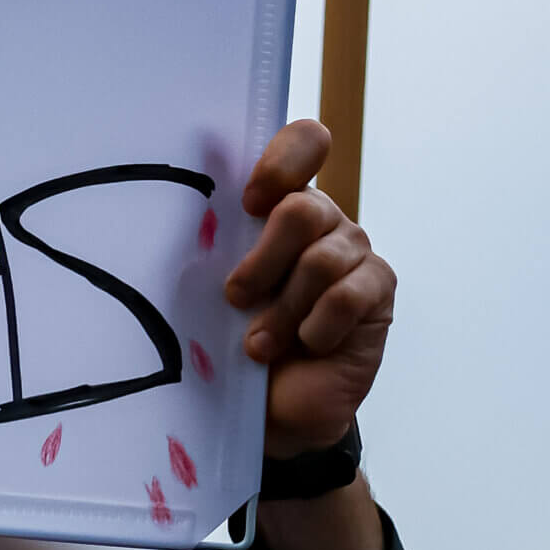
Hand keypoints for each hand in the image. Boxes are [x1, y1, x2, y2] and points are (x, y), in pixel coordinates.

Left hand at [224, 120, 395, 457]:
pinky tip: (305, 345)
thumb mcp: (209, 284)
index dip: (284, 162)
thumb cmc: (230, 335)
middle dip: (264, 259)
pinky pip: (350, 295)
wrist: (270, 405)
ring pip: (323, 258)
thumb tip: (174, 218)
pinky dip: (317, 325)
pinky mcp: (376, 292)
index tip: (250, 202)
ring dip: (283, 308)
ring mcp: (354, 253)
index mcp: (278, 202)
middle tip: (235, 297)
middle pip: (304, 208)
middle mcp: (322, 219)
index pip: (304, 144)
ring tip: (259, 344)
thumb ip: (210, 244)